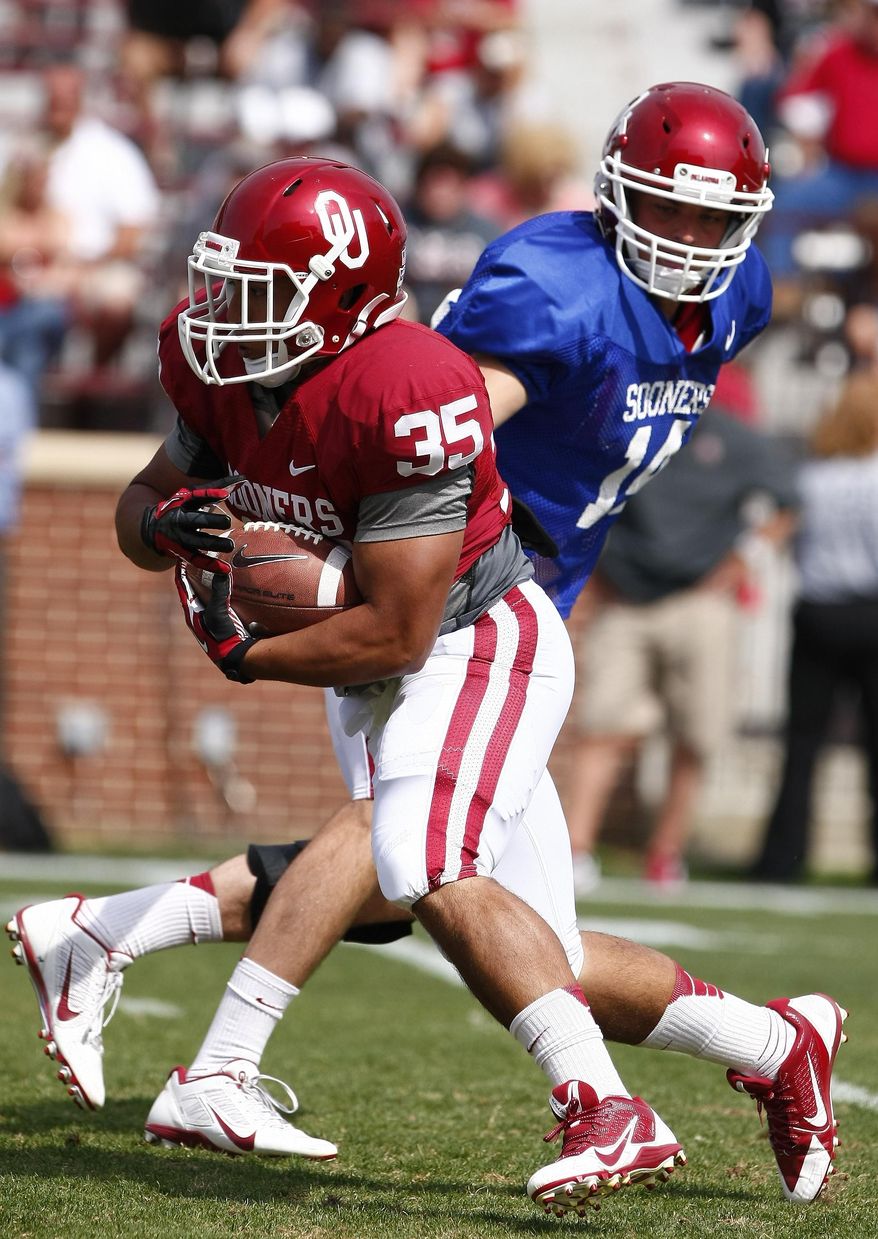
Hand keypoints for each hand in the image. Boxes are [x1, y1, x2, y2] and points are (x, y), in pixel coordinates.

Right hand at [141, 481, 234, 569]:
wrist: (152, 528)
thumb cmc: (180, 507)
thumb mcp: (192, 494)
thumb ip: (217, 487)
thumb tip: (243, 479)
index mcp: (183, 503)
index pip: (197, 496)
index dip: (210, 495)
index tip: (225, 494)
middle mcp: (181, 520)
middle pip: (196, 520)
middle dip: (210, 520)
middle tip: (227, 520)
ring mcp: (181, 538)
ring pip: (198, 542)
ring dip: (214, 544)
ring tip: (230, 545)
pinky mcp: (183, 553)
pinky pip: (197, 560)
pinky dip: (211, 565)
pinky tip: (226, 569)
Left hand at [175, 560, 259, 682]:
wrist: (236, 656)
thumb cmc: (223, 636)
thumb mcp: (218, 612)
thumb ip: (219, 591)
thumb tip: (222, 570)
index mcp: (191, 612)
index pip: (181, 586)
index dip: (180, 571)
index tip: (181, 556)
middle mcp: (199, 614)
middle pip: (193, 588)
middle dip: (194, 573)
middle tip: (198, 557)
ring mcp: (211, 618)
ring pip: (207, 595)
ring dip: (209, 582)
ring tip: (213, 567)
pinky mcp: (224, 621)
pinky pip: (221, 601)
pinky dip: (224, 591)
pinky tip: (233, 584)